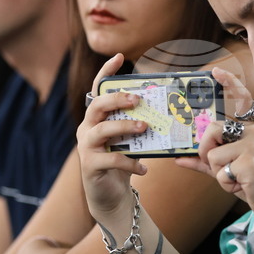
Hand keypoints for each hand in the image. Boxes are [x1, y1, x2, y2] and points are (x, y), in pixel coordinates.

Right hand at [77, 54, 148, 218]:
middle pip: (97, 106)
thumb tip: (166, 110)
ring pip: (102, 130)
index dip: (105, 72)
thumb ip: (138, 124)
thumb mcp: (130, 140)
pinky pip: (112, 159)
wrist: (111, 196)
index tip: (119, 57)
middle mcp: (87, 128)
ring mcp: (87, 146)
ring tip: (145, 128)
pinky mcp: (91, 165)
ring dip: (125, 127)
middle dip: (118, 99)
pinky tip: (145, 168)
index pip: (98, 90)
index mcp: (97, 118)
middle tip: (138, 100)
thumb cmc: (123, 162)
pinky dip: (131, 162)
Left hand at [176, 68, 253, 221]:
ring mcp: (253, 146)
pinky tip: (241, 184)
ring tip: (236, 178)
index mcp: (250, 129)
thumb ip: (204, 161)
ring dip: (218, 172)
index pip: (242, 100)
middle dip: (205, 150)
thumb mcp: (228, 167)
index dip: (230, 83)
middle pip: (212, 129)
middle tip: (216, 164)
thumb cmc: (252, 181)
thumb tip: (178, 158)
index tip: (216, 72)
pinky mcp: (251, 163)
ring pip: (212, 154)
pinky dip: (225, 184)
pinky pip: (220, 172)